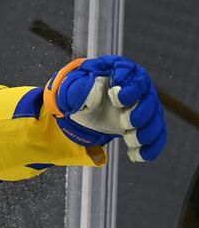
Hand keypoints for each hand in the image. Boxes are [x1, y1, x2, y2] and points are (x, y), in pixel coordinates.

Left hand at [44, 54, 166, 161]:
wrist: (83, 107)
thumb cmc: (79, 92)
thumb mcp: (72, 89)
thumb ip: (77, 90)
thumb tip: (87, 95)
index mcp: (119, 71)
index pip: (131, 74)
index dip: (129, 88)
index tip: (117, 98)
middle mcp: (137, 86)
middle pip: (149, 98)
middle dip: (140, 113)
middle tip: (126, 123)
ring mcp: (143, 105)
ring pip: (155, 118)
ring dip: (147, 132)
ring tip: (130, 140)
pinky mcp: (145, 123)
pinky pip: (156, 135)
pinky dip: (149, 148)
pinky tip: (136, 156)